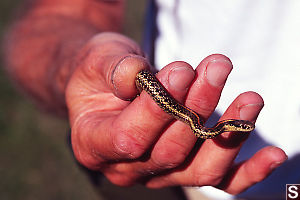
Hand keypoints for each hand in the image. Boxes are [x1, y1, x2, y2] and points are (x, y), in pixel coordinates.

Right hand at [66, 33, 286, 193]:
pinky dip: (247, 171)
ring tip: (248, 99)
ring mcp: (158, 173)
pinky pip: (218, 179)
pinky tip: (272, 155)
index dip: (157, 110)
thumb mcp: (99, 60)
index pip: (128, 139)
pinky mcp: (184, 168)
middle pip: (169, 151)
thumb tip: (143, 77)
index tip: (180, 72)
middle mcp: (126, 168)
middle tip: (215, 68)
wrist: (107, 85)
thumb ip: (117, 69)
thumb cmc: (99, 72)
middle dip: (196, 108)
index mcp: (94, 144)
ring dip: (226, 133)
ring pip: (199, 168)